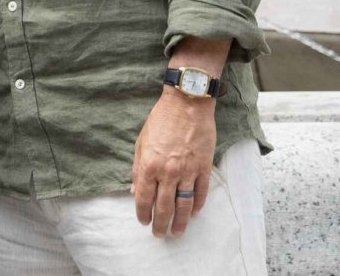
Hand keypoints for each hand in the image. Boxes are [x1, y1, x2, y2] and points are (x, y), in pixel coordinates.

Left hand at [131, 88, 215, 237]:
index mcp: (149, 165)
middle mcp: (168, 172)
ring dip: (181, 221)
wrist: (187, 104)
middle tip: (160, 234)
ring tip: (177, 232)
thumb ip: (138, 168)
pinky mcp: (203, 167)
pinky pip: (201, 192)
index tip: (143, 221)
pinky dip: (198, 205)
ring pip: (184, 205)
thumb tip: (135, 190)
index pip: (144, 198)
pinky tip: (194, 212)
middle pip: (164, 206)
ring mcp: (188, 171)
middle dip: (160, 224)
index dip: (143, 213)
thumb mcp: (141, 142)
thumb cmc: (160, 120)